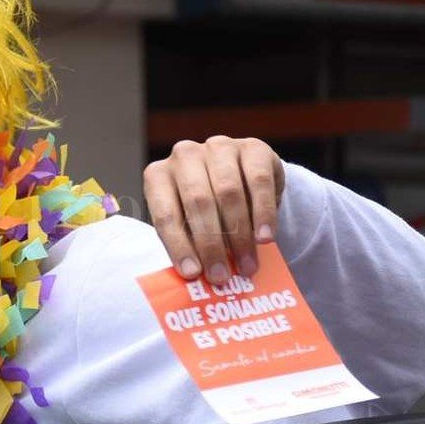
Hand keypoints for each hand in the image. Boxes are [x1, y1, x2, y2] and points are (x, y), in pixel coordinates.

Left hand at [143, 136, 284, 284]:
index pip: (165, 214)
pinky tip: (266, 239)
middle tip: (222, 276)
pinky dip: (263, 213)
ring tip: (247, 266)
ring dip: (239, 235)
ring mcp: (218, 147)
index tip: (192, 274)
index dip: (178, 246)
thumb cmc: (207, 211)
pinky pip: (259, 181)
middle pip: (198, 202)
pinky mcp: (252, 147)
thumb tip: (200, 276)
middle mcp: (184, 155)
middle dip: (211, 244)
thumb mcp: (190, 225)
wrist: (242, 182)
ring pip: (228, 191)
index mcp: (158, 176)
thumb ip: (191, 244)